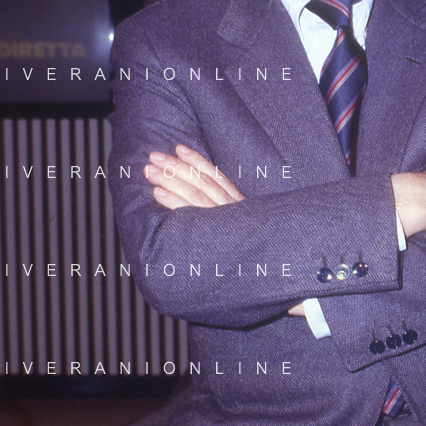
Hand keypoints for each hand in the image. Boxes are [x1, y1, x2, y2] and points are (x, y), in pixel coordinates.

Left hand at [145, 145, 306, 316]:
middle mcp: (234, 211)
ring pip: (197, 194)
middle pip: (203, 182)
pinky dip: (174, 202)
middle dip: (176, 167)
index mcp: (240, 205)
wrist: (276, 279)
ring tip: (150, 171)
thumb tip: (199, 200)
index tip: (178, 147)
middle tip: (154, 157)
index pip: (217, 176)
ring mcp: (226, 223)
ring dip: (170, 180)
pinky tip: (158, 194)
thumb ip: (226, 213)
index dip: (197, 160)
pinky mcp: (218, 237)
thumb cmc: (253, 256)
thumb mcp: (243, 228)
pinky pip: (194, 216)